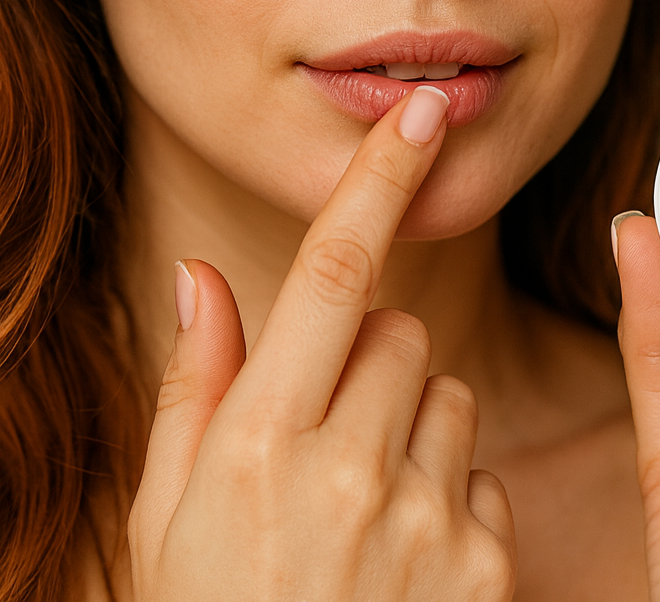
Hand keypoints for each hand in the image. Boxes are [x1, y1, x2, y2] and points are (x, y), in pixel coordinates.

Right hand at [128, 86, 515, 600]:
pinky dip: (449, 485)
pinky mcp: (484, 561)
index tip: (422, 113)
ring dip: (413, 420)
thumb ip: (193, 387)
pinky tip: (406, 546)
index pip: (331, 273)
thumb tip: (196, 277)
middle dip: (368, 357)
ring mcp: (424, 517)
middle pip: (399, 331)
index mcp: (260, 441)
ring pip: (449, 392)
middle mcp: (349, 468)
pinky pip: (482, 468)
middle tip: (325, 433)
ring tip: (363, 501)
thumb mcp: (165, 516)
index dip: (379, 181)